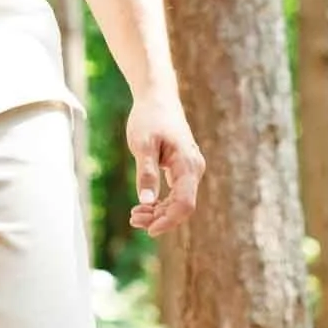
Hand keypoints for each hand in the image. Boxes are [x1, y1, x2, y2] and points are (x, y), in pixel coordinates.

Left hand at [126, 93, 203, 236]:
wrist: (157, 97)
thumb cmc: (149, 118)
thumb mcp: (142, 144)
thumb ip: (146, 172)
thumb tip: (146, 201)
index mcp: (188, 165)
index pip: (184, 204)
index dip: (168, 221)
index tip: (148, 230)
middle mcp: (194, 169)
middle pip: (182, 206)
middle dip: (159, 218)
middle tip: (132, 218)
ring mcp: (190, 169)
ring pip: (178, 201)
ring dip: (158, 212)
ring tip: (134, 214)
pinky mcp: (182, 167)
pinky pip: (176, 192)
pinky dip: (160, 201)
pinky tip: (143, 205)